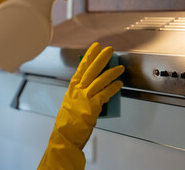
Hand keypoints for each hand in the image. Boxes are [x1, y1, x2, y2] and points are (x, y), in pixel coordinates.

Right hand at [38, 42, 124, 168]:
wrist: (64, 136)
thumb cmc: (68, 122)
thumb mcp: (71, 102)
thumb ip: (81, 93)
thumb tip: (94, 86)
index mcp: (72, 88)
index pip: (81, 67)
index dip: (89, 56)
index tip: (95, 47)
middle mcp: (78, 90)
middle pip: (91, 70)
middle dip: (101, 58)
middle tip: (109, 49)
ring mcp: (85, 97)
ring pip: (100, 80)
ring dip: (111, 72)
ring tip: (120, 67)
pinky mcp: (92, 107)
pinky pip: (105, 93)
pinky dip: (113, 88)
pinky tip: (119, 84)